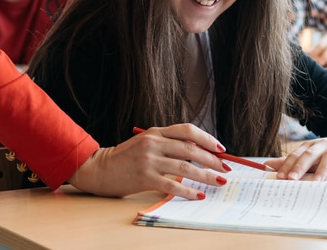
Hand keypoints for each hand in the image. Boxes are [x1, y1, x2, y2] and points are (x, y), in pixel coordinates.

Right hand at [67, 124, 230, 198]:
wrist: (101, 169)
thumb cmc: (126, 158)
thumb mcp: (147, 143)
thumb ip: (168, 144)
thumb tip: (199, 154)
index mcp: (156, 132)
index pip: (188, 131)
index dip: (207, 138)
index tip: (221, 149)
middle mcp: (154, 143)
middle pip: (190, 149)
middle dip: (212, 159)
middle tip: (226, 168)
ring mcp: (149, 160)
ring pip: (185, 167)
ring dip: (206, 175)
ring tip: (218, 181)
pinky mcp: (144, 177)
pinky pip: (172, 185)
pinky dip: (188, 191)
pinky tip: (199, 195)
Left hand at [268, 135, 326, 180]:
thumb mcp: (310, 155)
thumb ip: (291, 161)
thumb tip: (266, 165)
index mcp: (310, 146)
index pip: (296, 155)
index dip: (287, 165)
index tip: (279, 177)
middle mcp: (323, 145)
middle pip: (310, 154)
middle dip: (300, 166)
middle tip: (291, 179)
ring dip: (322, 169)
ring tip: (316, 182)